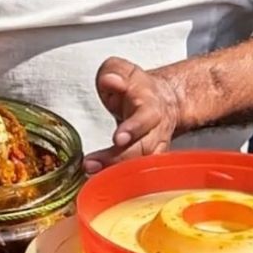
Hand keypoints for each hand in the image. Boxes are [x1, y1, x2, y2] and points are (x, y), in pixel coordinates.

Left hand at [84, 57, 182, 173]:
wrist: (162, 100)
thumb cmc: (137, 85)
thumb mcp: (123, 69)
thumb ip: (115, 72)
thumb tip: (112, 81)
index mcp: (150, 106)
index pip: (145, 118)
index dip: (133, 128)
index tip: (117, 138)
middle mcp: (155, 131)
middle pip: (142, 148)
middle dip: (117, 158)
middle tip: (92, 164)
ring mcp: (153, 148)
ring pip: (140, 165)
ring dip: (115, 171)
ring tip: (90, 172)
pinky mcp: (147, 161)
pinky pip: (138, 175)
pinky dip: (121, 180)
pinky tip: (100, 184)